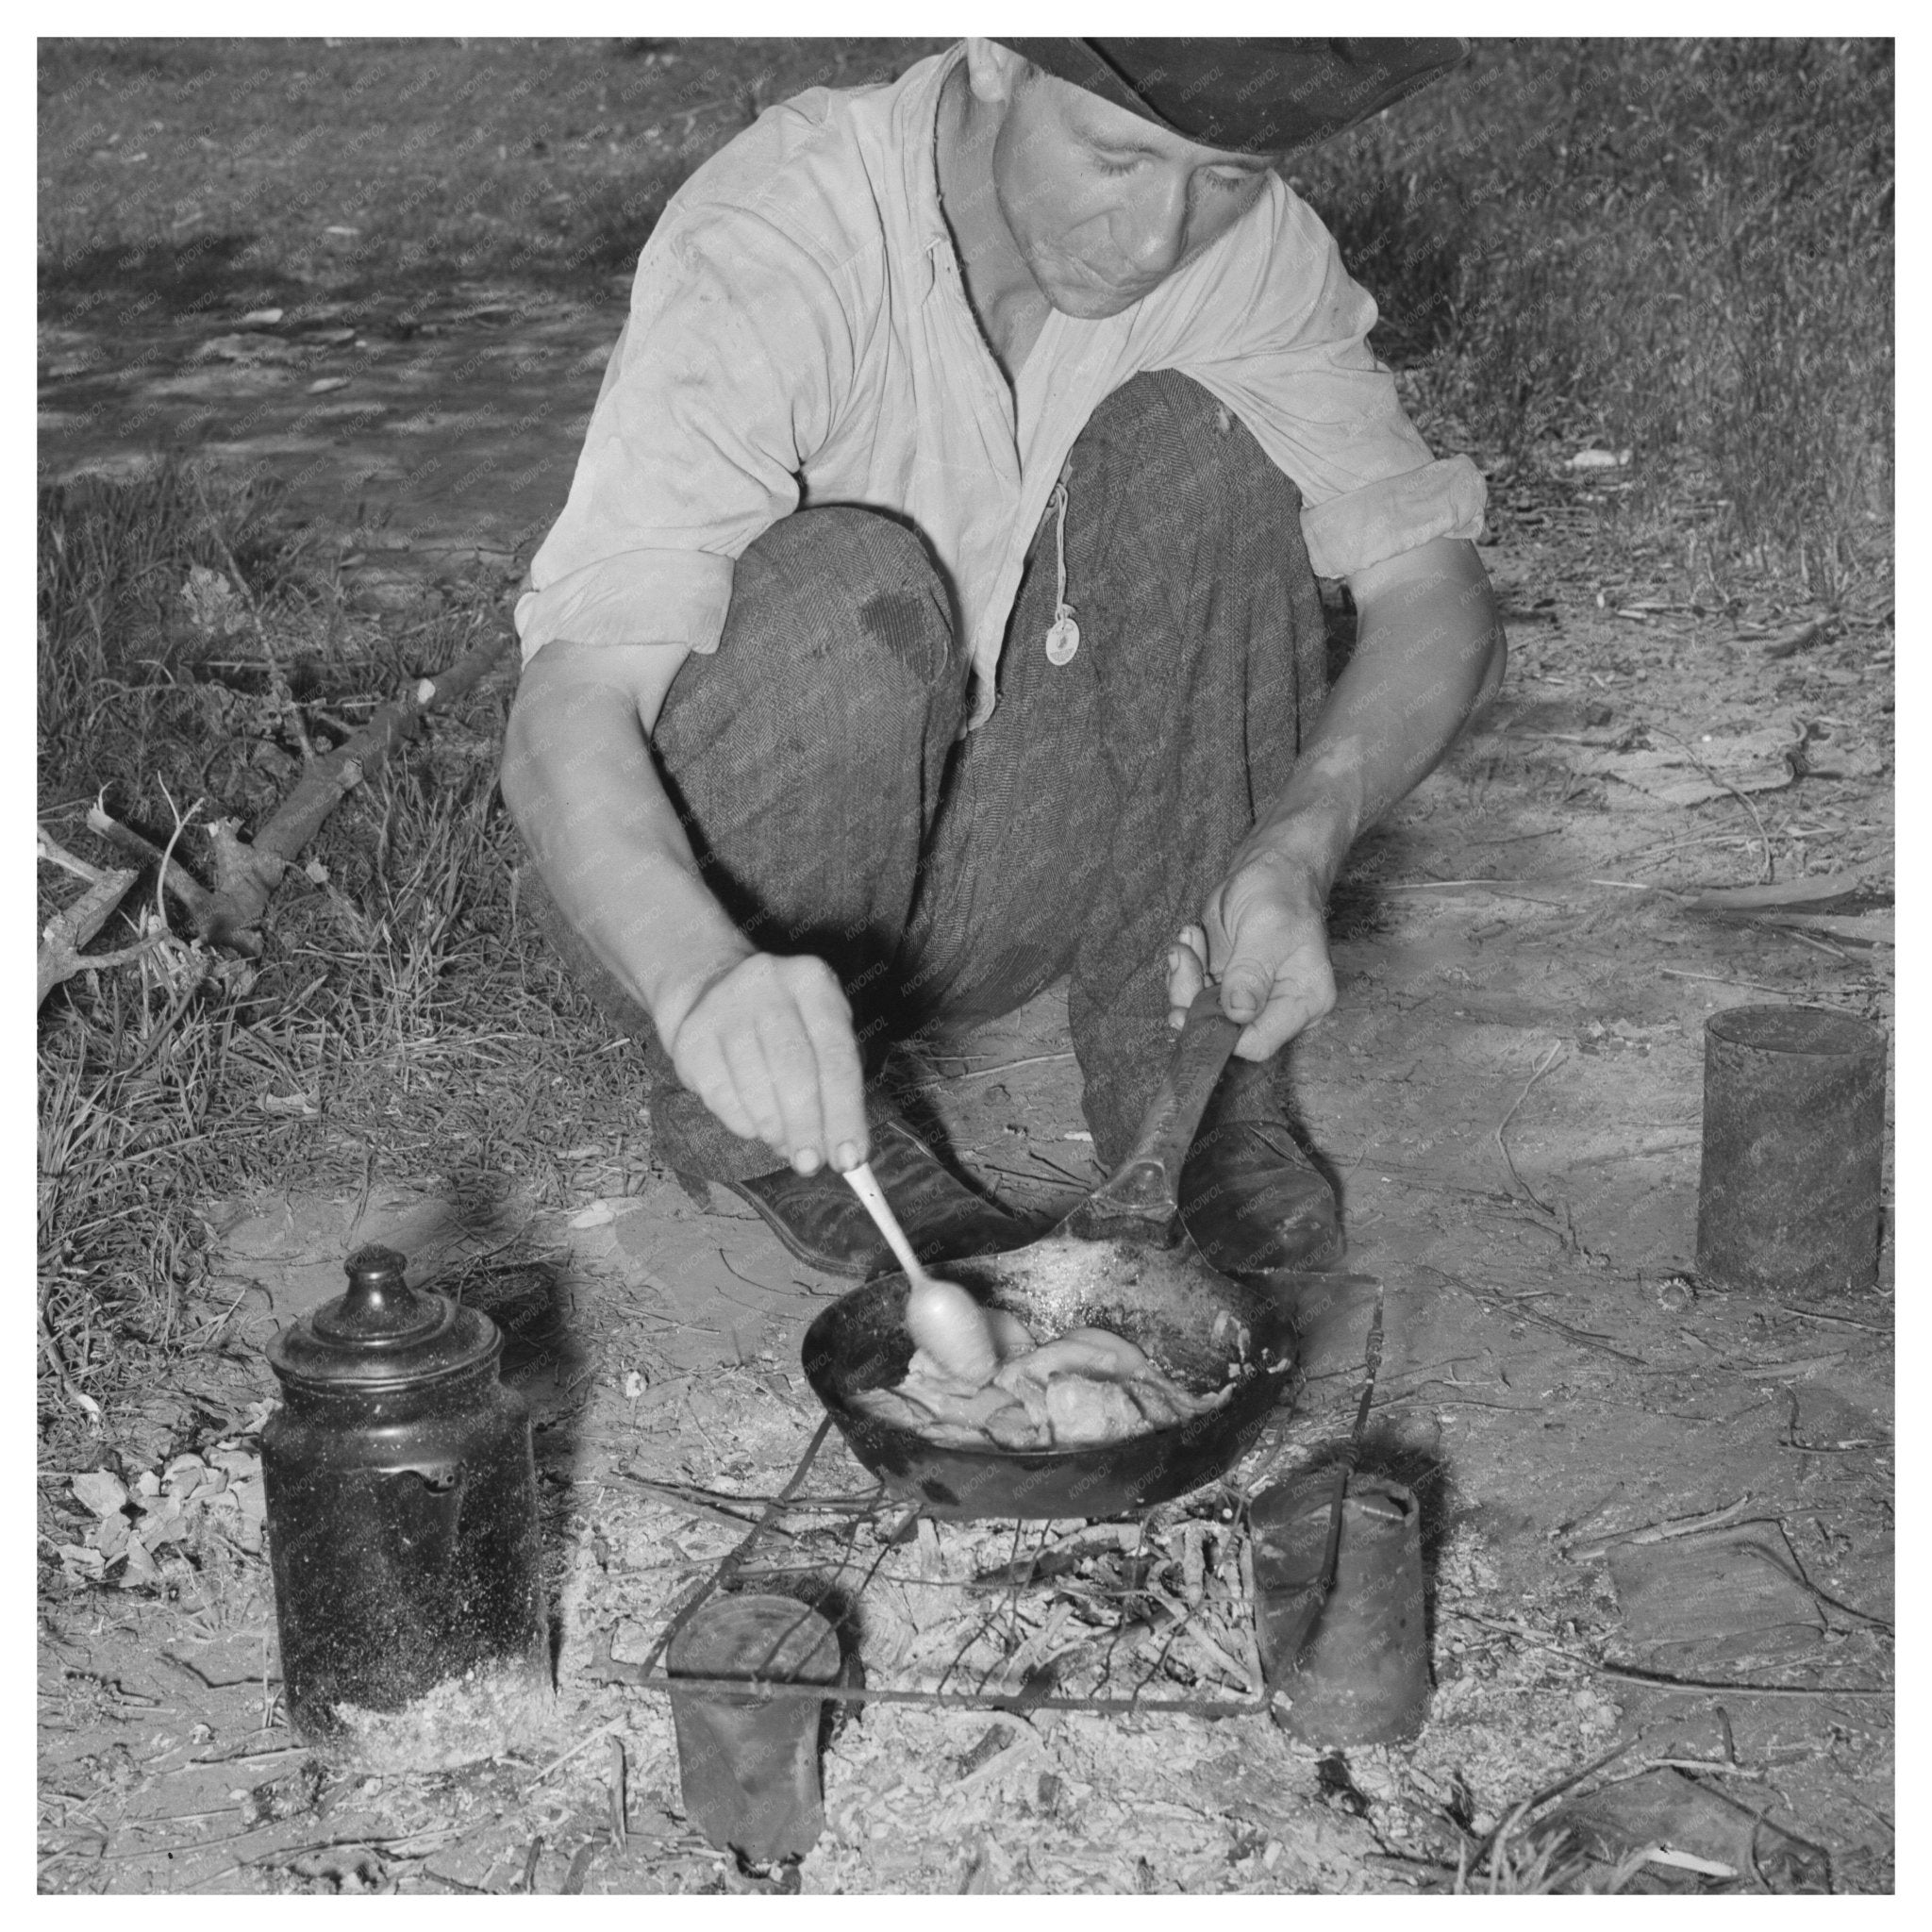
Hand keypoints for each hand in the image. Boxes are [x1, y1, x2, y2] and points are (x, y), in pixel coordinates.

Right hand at [659, 952, 868, 1174]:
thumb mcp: (819, 1029)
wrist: (710, 985)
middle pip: (795, 1071)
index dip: (845, 1113)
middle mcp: (768, 984)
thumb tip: (839, 1148)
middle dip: (807, 1129)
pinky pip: (722, 1097)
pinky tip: (755, 1127)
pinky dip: (744, 1123)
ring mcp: (724, 1008)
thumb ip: (835, 1084)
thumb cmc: (785, 1021)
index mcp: (813, 981)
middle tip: (811, 1165)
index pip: (836, 1057)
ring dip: (775, 1130)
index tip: (850, 1157)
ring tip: (785, 1146)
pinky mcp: (691, 1038)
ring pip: (755, 1088)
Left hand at [1163, 854, 1336, 1059]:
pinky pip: (1194, 990)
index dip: (1221, 1035)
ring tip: (1189, 939)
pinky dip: (1186, 967)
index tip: (1186, 1012)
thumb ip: (1252, 974)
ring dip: (1184, 978)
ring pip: (1202, 1011)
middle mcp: (1276, 1006)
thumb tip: (1238, 1014)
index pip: (1259, 1042)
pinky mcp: (1227, 981)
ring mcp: (1249, 995)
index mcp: (1302, 1002)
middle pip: (1223, 1030)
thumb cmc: (1281, 892)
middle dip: (1192, 999)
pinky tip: (1192, 937)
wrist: (1273, 866)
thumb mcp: (1267, 931)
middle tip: (1181, 959)